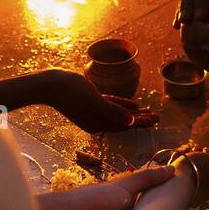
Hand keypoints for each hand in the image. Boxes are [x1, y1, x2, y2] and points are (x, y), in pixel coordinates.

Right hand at [41, 69, 157, 130]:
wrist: (50, 84)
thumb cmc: (71, 91)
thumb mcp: (95, 101)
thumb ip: (114, 112)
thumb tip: (131, 122)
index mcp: (97, 124)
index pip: (124, 125)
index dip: (141, 123)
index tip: (156, 120)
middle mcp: (96, 121)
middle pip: (124, 121)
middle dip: (141, 119)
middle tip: (158, 118)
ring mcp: (93, 112)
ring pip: (119, 114)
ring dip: (135, 113)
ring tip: (150, 112)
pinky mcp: (90, 102)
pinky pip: (111, 106)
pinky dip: (123, 106)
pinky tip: (135, 104)